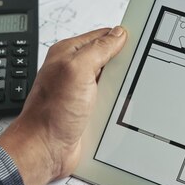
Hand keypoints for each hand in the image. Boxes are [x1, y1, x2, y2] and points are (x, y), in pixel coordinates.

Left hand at [0, 27, 126, 184]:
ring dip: (120, 89)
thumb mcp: (77, 71)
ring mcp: (81, 91)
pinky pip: (110, 102)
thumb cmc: (51, 113)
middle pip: (110, 60)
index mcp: (68, 54)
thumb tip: (118, 34)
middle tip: (129, 74)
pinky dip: (117, 105)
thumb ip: (98, 49)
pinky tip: (119, 109)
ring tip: (121, 95)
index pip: (102, 36)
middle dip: (122, 67)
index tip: (139, 43)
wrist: (46, 150)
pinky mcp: (88, 110)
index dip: (121, 39)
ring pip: (112, 82)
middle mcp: (74, 71)